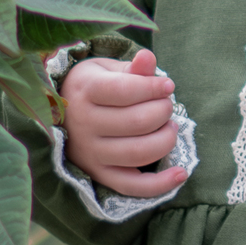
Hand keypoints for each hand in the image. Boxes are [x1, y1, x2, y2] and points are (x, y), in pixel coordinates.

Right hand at [60, 48, 186, 198]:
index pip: (124, 91)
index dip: (153, 88)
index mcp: (85, 91)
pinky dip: (160, 184)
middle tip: (167, 105)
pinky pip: (132, 186)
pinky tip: (181, 173)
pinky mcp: (100, 175)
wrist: (64, 113)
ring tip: (170, 127)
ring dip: (165, 140)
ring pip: (138, 153)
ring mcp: (90, 153)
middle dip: (162, 111)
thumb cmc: (95, 86)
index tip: (167, 86)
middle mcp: (83, 124)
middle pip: (136, 122)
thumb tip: (148, 58)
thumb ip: (132, 68)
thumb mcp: (108, 70)